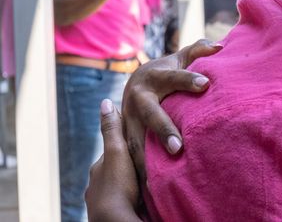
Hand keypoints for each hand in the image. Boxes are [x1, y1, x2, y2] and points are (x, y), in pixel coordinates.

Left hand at [86, 99, 142, 221]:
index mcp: (100, 167)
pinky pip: (127, 200)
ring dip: (134, 182)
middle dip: (132, 164)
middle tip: (152, 158)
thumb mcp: (117, 152)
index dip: (129, 142)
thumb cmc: (118, 186)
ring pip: (123, 185)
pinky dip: (134, 197)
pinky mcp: (117, 213)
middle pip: (118, 168)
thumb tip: (105, 101)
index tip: (144, 135)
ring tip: (154, 178)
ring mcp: (105, 199)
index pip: (115, 150)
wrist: (115, 220)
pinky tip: (147, 197)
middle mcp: (99, 183)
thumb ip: (113, 130)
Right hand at [123, 39, 220, 181]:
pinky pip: (130, 155)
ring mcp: (127, 117)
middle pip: (151, 113)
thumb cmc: (167, 71)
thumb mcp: (180, 58)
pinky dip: (138, 171)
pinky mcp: (123, 135)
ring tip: (160, 178)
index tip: (206, 84)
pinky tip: (148, 189)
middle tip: (178, 147)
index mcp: (155, 76)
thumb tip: (219, 47)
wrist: (134, 82)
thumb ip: (199, 51)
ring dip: (146, 157)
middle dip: (163, 129)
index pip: (174, 76)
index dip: (188, 79)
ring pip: (135, 138)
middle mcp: (138, 97)